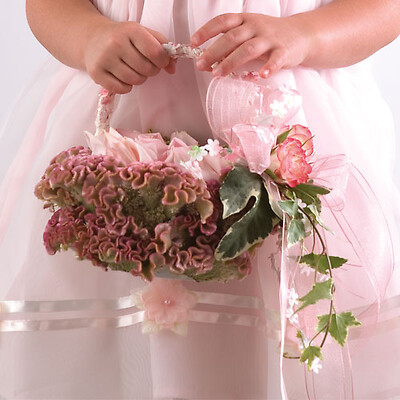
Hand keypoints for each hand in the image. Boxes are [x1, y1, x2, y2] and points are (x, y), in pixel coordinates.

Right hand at [84, 21, 175, 92]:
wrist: (92, 39)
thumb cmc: (123, 38)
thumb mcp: (143, 34)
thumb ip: (162, 48)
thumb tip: (172, 68)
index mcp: (131, 30)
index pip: (156, 53)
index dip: (162, 61)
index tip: (159, 61)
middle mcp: (116, 43)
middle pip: (147, 69)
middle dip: (150, 71)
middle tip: (143, 65)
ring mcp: (104, 58)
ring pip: (135, 80)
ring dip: (138, 79)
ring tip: (132, 69)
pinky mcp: (96, 73)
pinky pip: (122, 89)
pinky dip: (126, 86)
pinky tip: (122, 76)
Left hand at [191, 13, 311, 77]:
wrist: (301, 35)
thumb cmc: (268, 36)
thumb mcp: (248, 34)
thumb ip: (230, 45)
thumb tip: (208, 60)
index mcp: (245, 20)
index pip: (223, 22)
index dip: (207, 31)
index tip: (193, 42)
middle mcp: (256, 26)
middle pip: (232, 38)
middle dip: (214, 51)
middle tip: (200, 65)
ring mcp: (270, 38)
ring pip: (249, 49)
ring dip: (231, 62)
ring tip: (218, 74)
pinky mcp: (284, 51)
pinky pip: (276, 59)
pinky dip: (268, 67)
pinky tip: (261, 75)